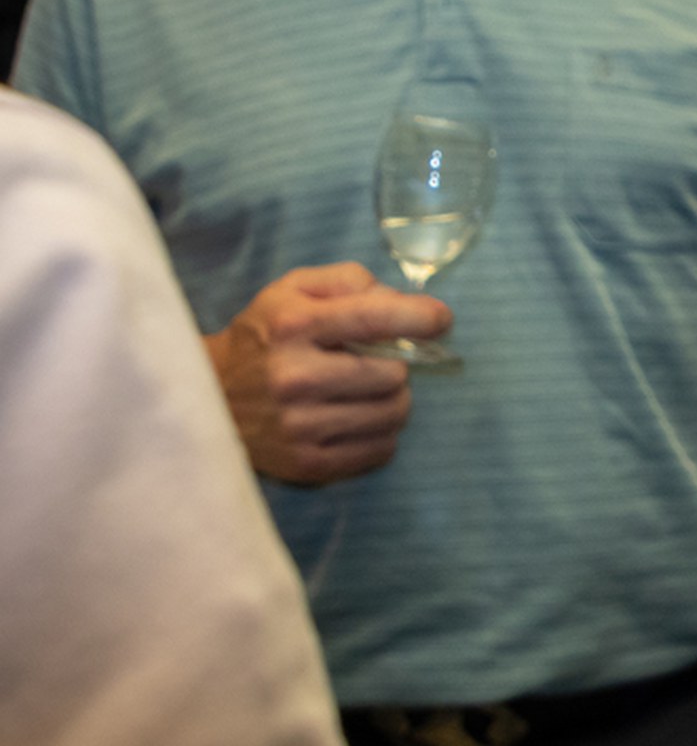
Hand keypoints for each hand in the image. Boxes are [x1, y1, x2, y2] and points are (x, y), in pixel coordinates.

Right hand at [205, 262, 450, 485]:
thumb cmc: (262, 337)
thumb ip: (348, 281)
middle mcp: (294, 376)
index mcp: (292, 326)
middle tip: (377, 363)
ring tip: (366, 391)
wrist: (206, 399)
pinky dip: (382, 433)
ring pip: (394, 413)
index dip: (421, 317)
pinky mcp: (306, 463)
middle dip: (396, 364)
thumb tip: (401, 301)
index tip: (440, 319)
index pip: (375, 318)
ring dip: (392, 399)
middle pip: (394, 373)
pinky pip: (381, 450)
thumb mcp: (292, 291)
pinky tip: (356, 418)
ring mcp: (298, 425)